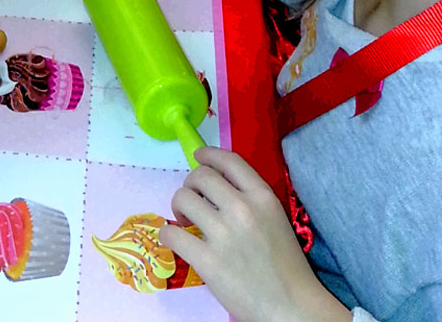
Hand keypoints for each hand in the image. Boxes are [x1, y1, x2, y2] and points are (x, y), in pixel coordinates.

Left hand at [162, 149, 349, 321]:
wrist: (292, 307)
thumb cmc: (287, 266)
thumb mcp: (275, 218)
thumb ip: (251, 198)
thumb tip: (218, 186)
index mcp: (263, 197)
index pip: (229, 160)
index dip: (209, 155)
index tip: (198, 156)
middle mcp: (242, 208)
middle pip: (201, 176)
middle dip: (191, 185)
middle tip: (193, 201)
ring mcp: (223, 234)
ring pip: (183, 199)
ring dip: (179, 207)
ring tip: (186, 222)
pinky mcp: (208, 261)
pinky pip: (172, 234)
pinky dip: (167, 234)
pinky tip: (174, 239)